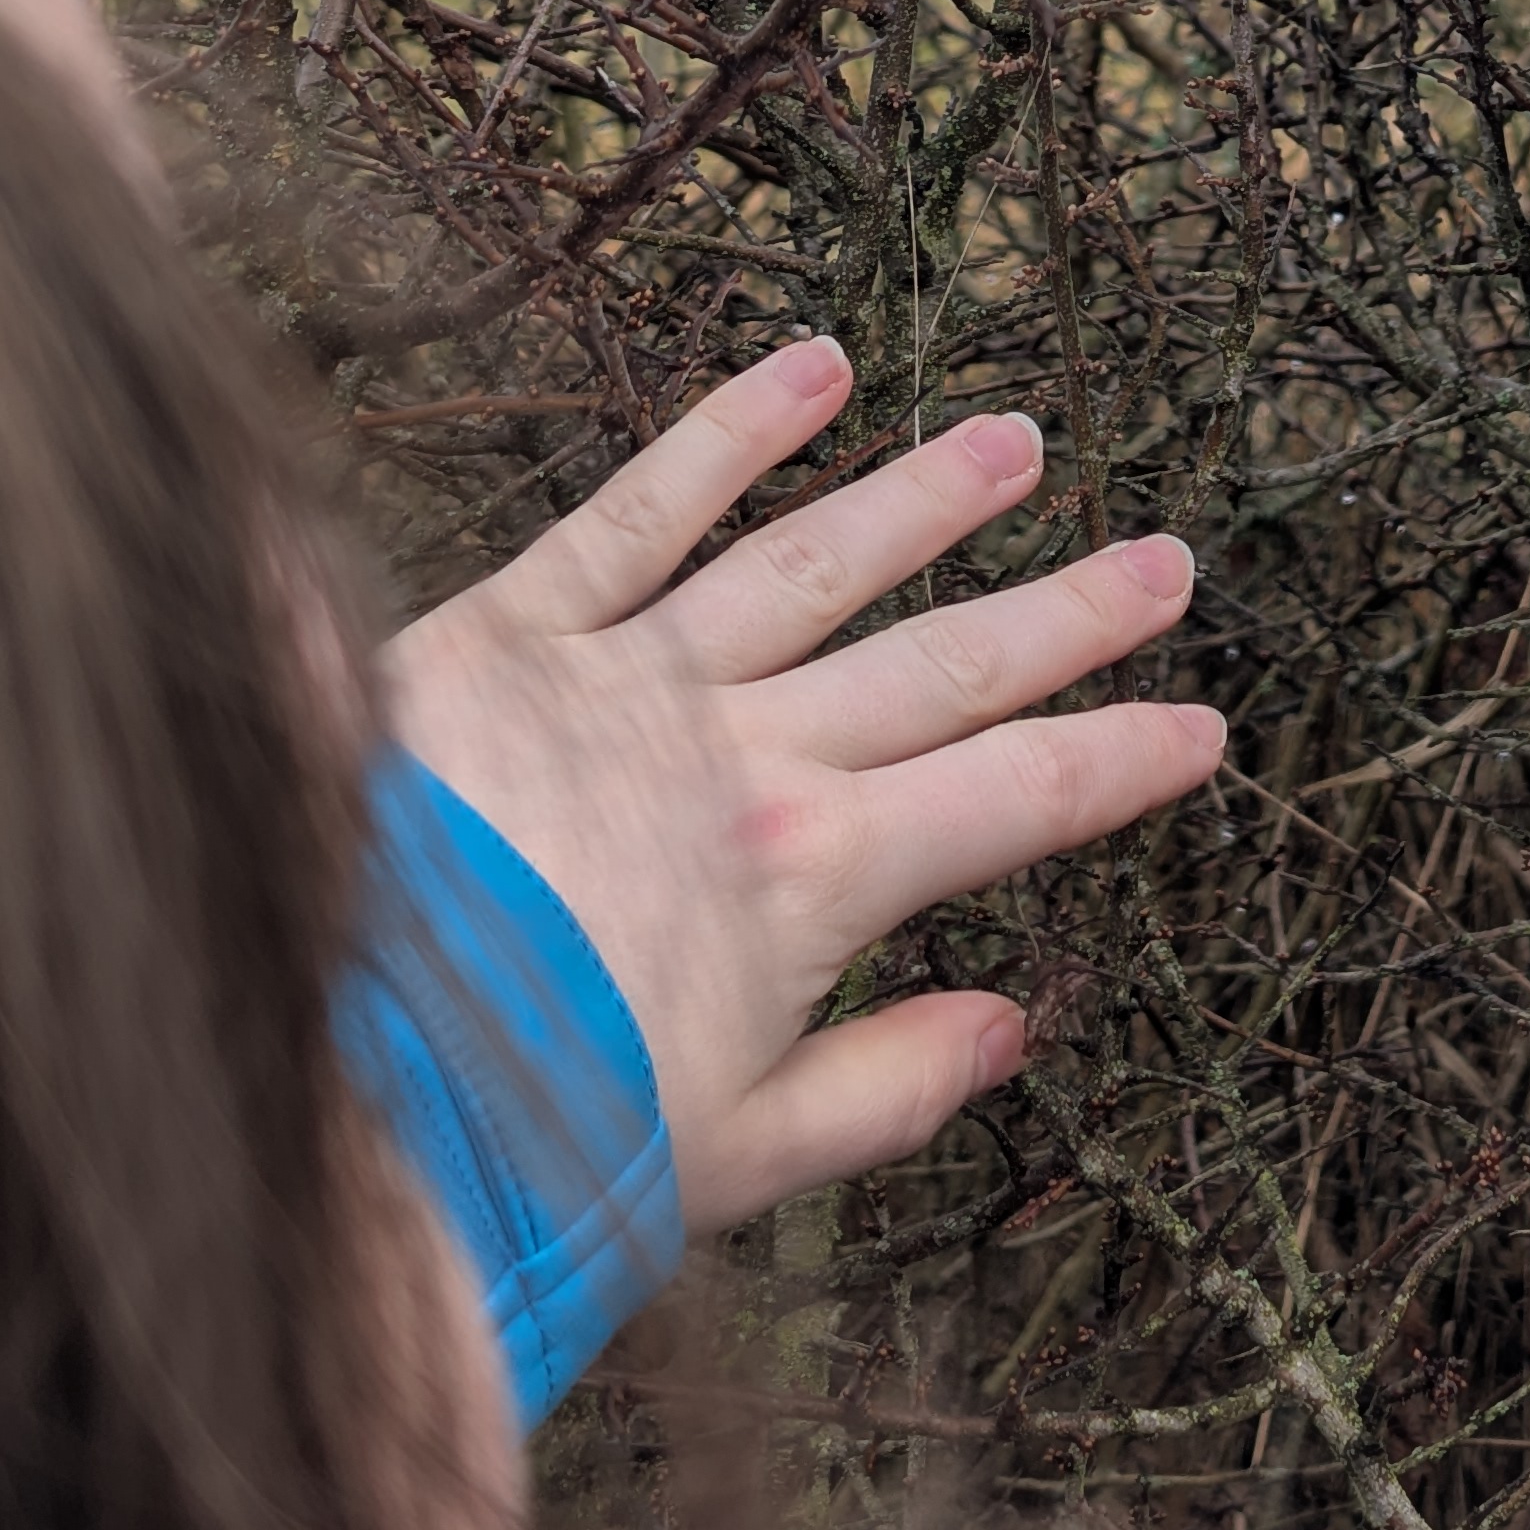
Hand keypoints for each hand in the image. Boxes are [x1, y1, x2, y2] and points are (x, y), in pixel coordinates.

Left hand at [383, 343, 1227, 1225]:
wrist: (327, 1073)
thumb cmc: (526, 1148)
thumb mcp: (731, 1160)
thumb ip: (882, 1087)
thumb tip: (1008, 1024)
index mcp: (809, 884)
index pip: (1013, 799)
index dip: (1119, 761)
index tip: (1202, 729)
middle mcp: (741, 759)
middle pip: (941, 666)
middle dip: (1068, 614)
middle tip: (1165, 561)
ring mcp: (627, 681)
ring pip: (812, 567)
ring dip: (926, 501)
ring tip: (1017, 441)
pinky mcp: (507, 635)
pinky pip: (634, 514)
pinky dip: (727, 434)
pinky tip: (813, 369)